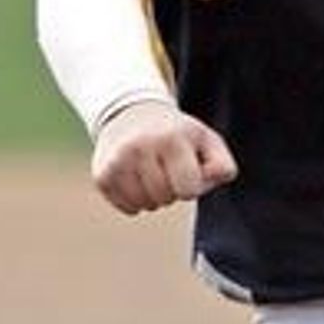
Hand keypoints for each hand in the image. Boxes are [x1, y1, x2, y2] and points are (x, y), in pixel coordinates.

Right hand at [91, 100, 237, 214]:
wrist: (131, 115)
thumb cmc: (178, 135)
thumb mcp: (206, 141)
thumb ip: (222, 166)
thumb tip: (207, 182)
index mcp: (171, 139)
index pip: (188, 190)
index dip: (192, 184)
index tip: (187, 167)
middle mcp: (140, 148)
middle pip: (165, 199)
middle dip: (172, 190)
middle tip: (167, 168)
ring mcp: (117, 162)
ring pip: (145, 205)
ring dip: (154, 197)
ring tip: (153, 173)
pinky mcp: (101, 175)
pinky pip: (127, 208)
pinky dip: (136, 200)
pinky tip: (137, 178)